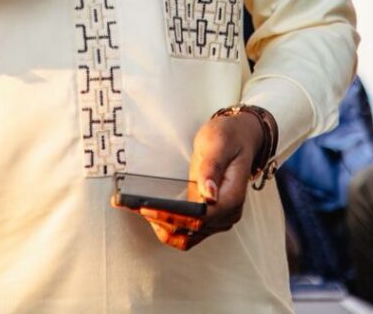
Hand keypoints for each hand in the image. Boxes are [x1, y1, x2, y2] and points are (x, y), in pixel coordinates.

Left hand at [137, 112, 263, 250]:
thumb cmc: (229, 137)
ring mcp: (217, 218)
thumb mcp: (218, 143)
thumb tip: (208, 196)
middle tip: (134, 204)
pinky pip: (185, 228)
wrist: (238, 136)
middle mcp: (226, 214)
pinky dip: (166, 223)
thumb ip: (212, 168)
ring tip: (136, 207)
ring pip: (185, 235)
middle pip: (190, 230)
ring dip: (160, 225)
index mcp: (231, 198)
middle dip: (160, 220)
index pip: (200, 218)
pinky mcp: (206, 216)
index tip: (148, 206)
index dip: (172, 216)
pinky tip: (149, 209)